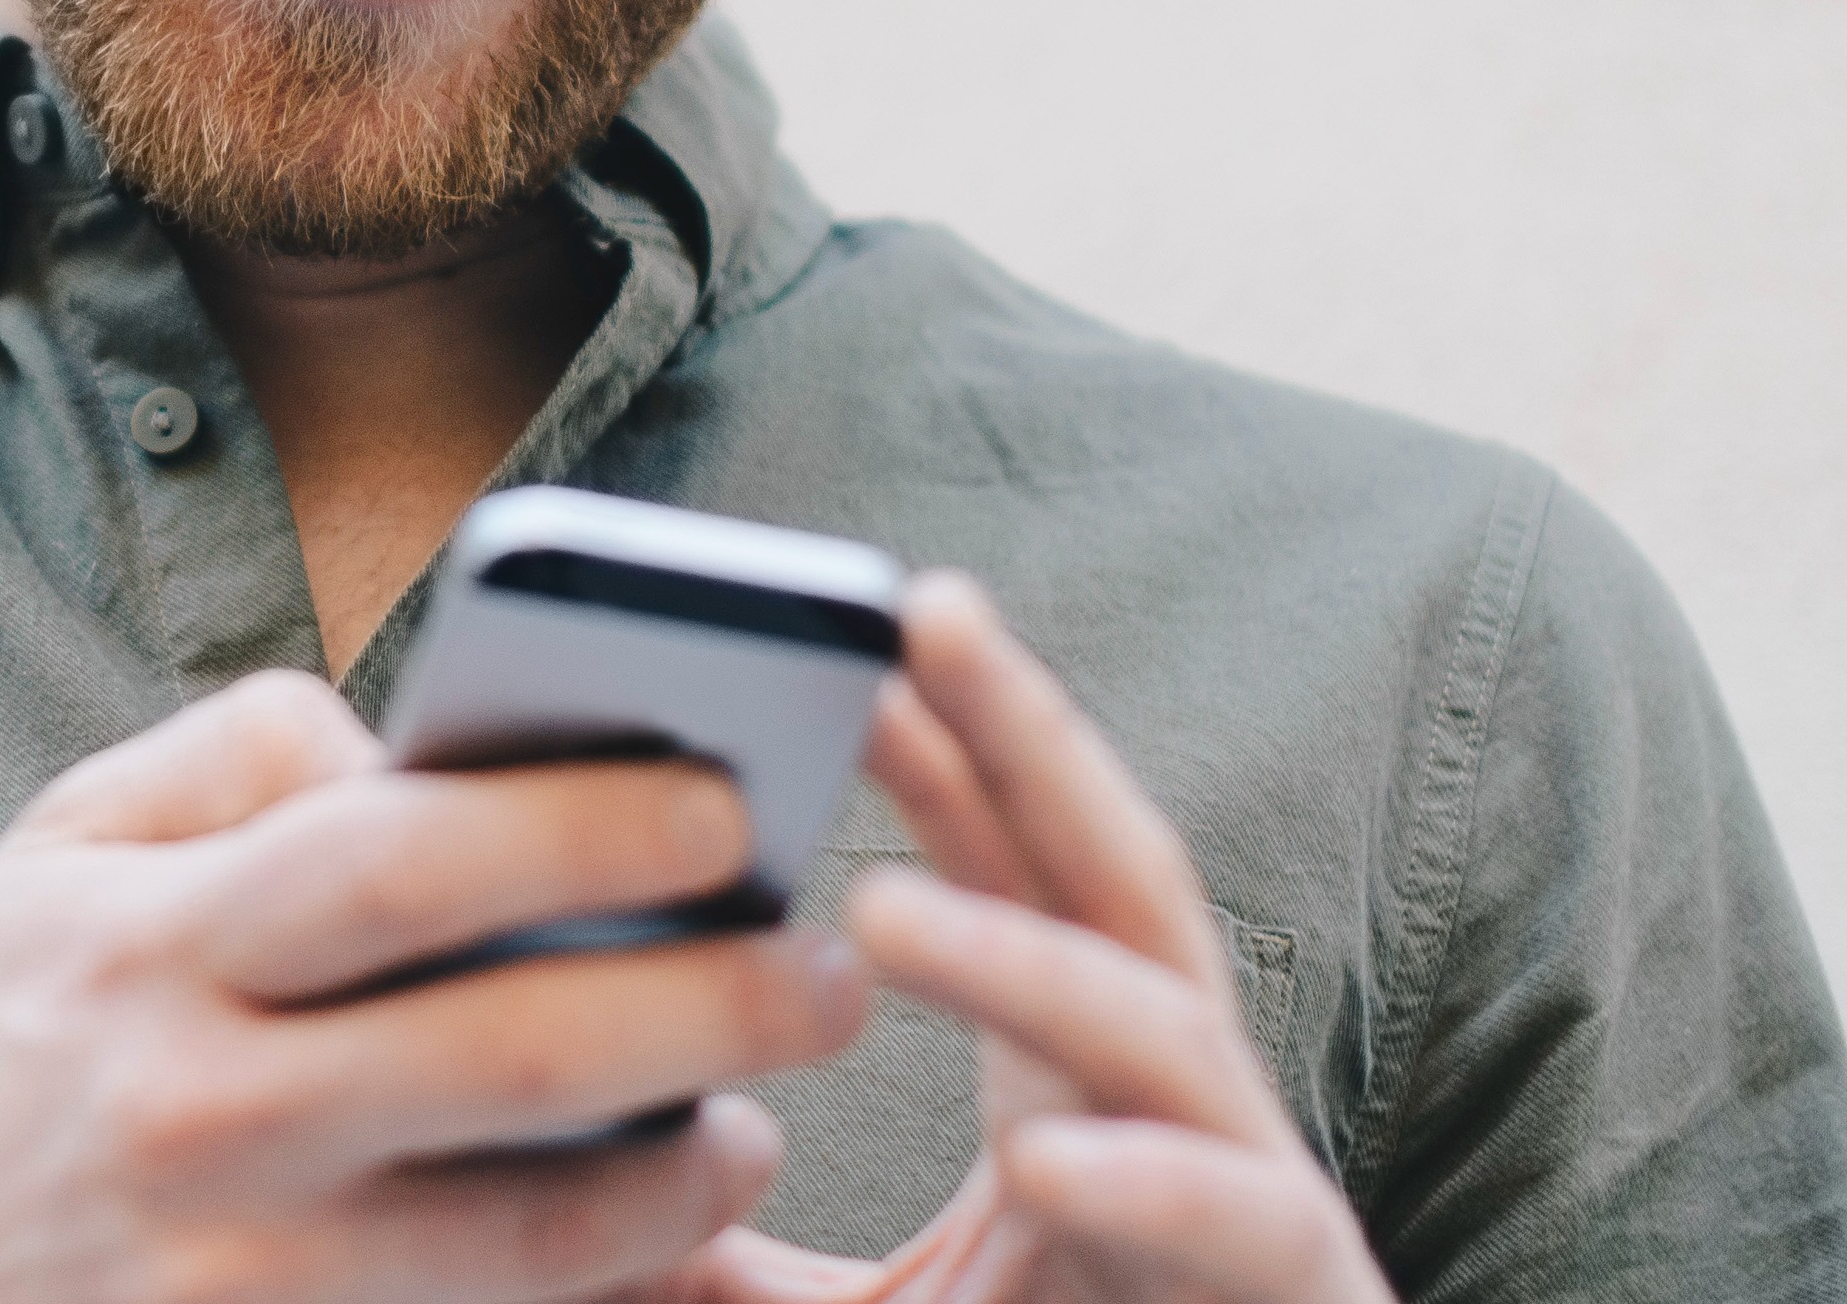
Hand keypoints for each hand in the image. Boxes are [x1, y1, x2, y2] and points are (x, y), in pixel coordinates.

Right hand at [0, 670, 876, 1303]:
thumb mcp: (55, 853)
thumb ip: (240, 759)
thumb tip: (429, 739)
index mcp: (147, 945)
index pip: (400, 856)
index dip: (589, 821)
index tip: (731, 805)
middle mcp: (199, 1113)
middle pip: (511, 1054)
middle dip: (712, 1005)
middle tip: (830, 971)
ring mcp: (242, 1275)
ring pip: (534, 1237)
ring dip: (687, 1173)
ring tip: (758, 1117)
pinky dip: (602, 1283)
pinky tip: (661, 1226)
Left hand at [637, 575, 1397, 1303]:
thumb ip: (723, 1266)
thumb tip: (550, 1201)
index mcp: (1072, 1074)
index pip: (1013, 863)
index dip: (940, 745)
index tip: (841, 644)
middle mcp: (1169, 1101)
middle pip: (1106, 875)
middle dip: (1026, 737)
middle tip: (921, 610)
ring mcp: (1246, 1187)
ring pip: (1156, 1032)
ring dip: (1023, 962)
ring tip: (877, 910)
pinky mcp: (1297, 1289)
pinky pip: (1236, 1220)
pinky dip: (1149, 1185)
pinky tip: (1045, 1161)